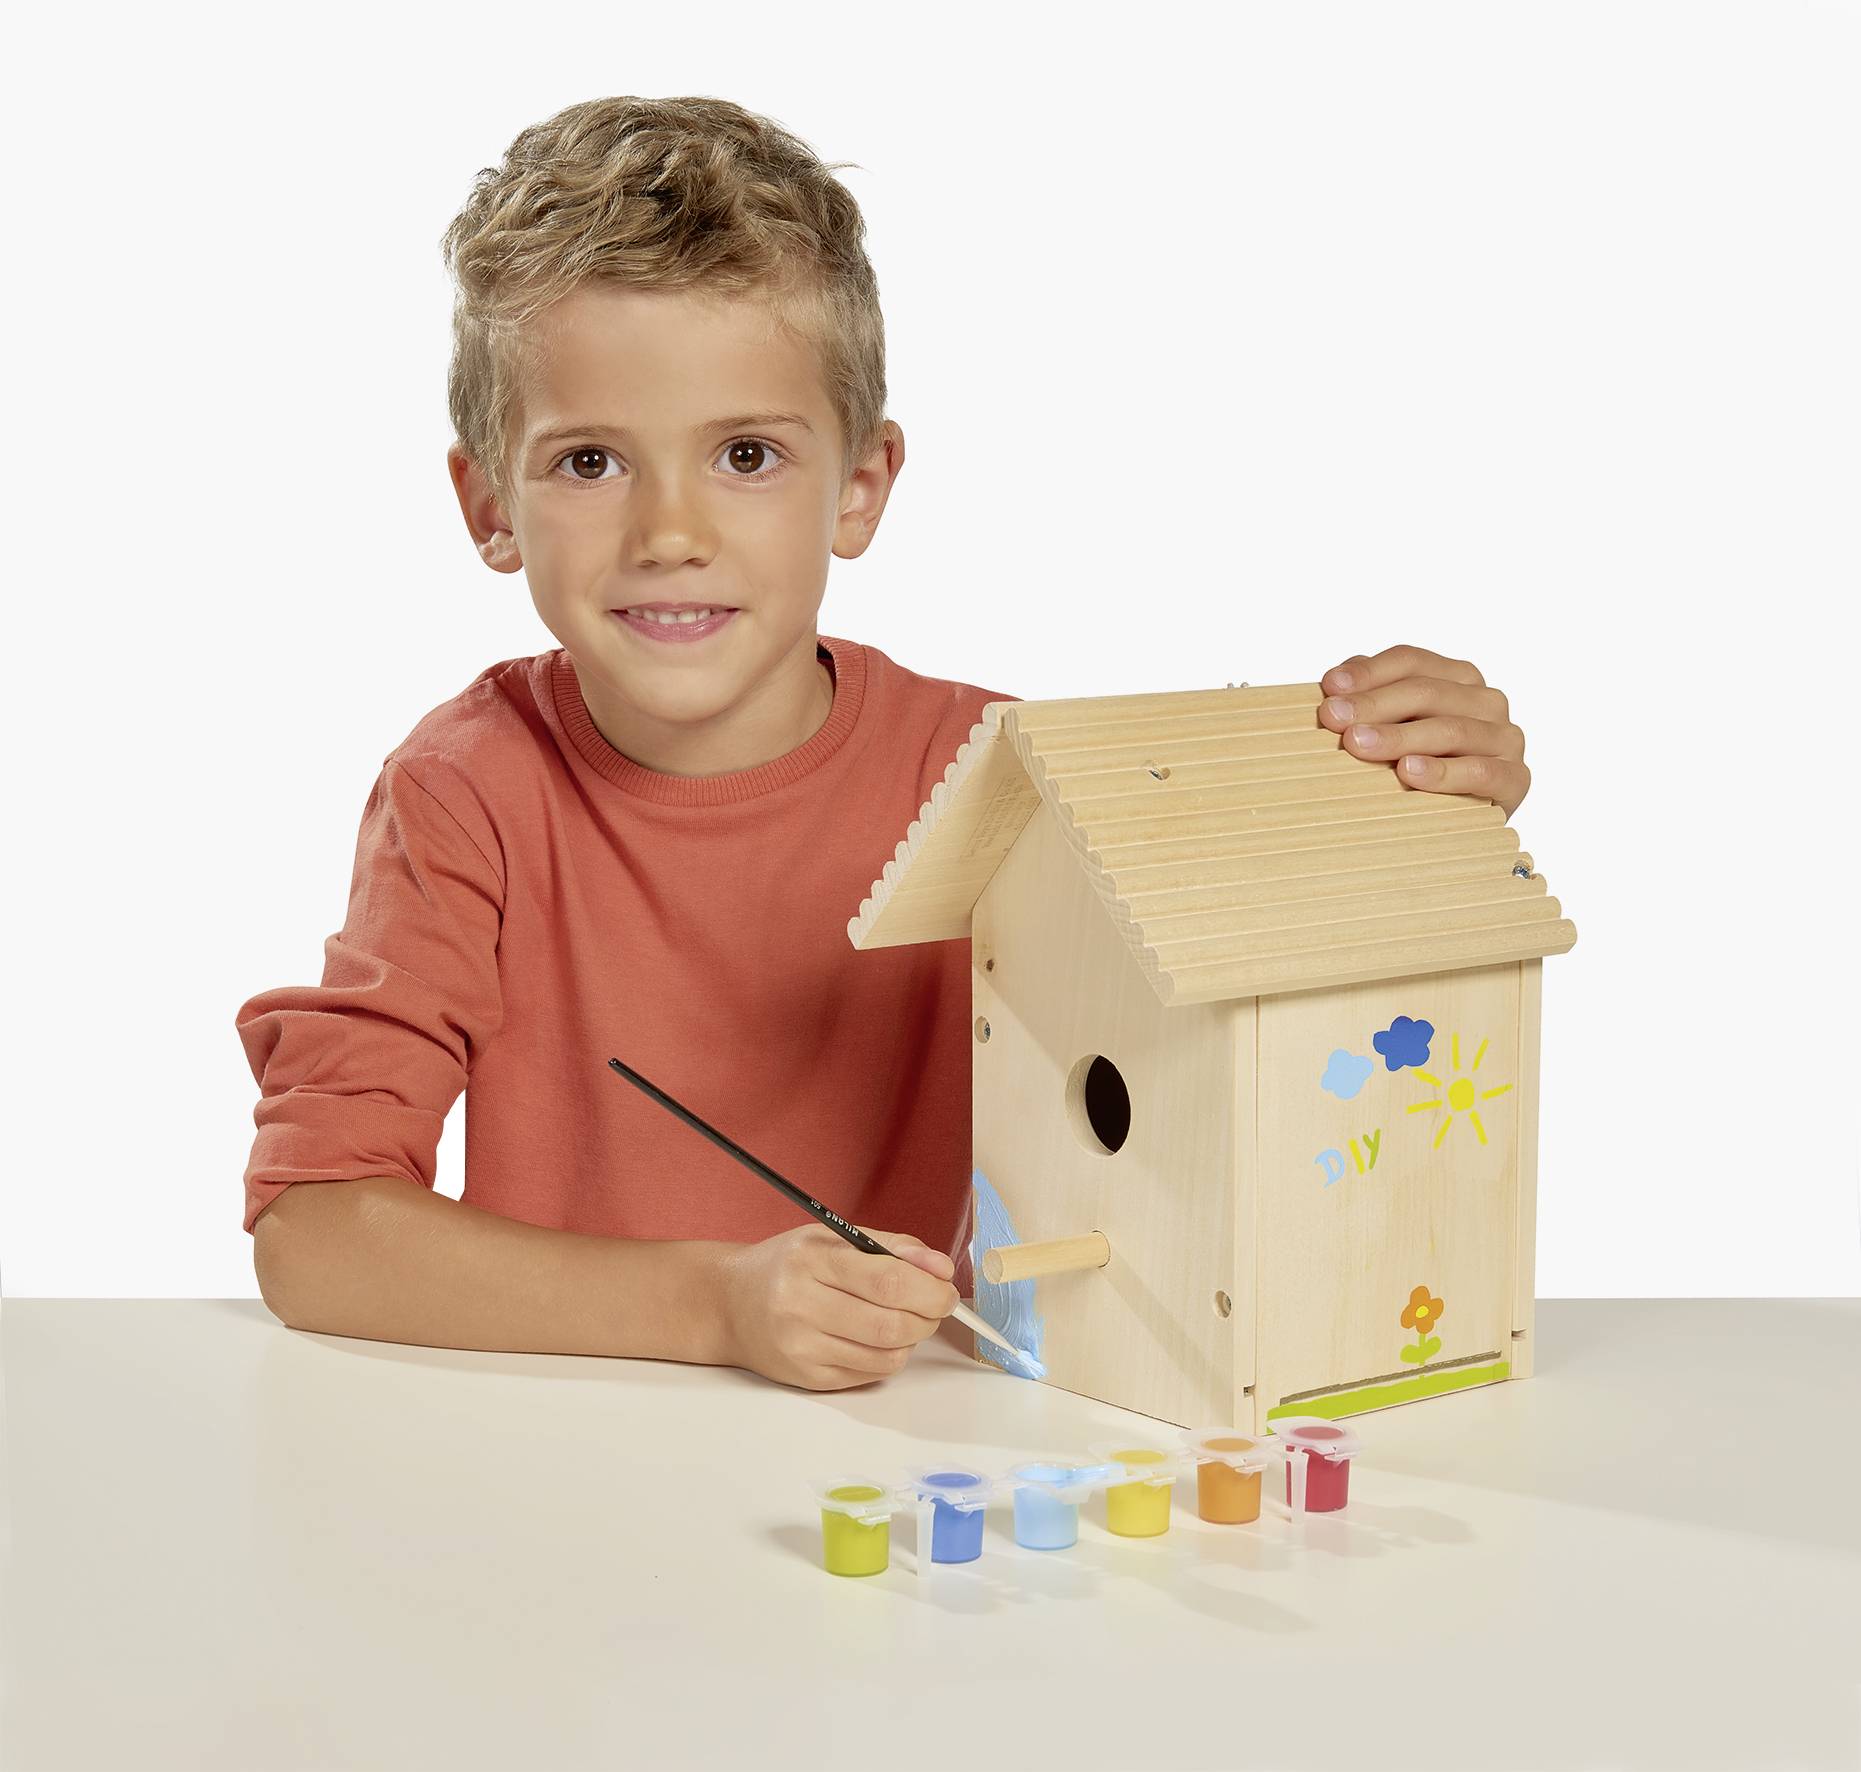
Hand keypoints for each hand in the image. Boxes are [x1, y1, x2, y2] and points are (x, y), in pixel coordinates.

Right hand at [717, 1222, 957, 1391]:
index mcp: (811, 1260)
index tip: (946, 1287)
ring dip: (912, 1338)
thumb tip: (941, 1268)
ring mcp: (802, 1348)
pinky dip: (888, 1356)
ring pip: (887, 1355)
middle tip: (934, 1305)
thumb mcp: (832, 1237)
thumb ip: (891, 1246)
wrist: (728, 1303)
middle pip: (892, 1323)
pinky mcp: (807, 1379)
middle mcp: (801, 1305)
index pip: (888, 1280)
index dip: (930, 1288)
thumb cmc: (788, 1265)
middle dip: (929, 1316)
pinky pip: (870, 1374)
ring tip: (904, 1319)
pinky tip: (876, 1337)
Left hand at [1318, 644, 1530, 819]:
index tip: (1330, 688)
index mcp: (1458, 679)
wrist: (1465, 822)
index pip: (1411, 662)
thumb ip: (1371, 698)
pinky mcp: (1515, 778)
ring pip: (1450, 729)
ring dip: (1399, 736)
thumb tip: (1335, 683)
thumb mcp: (1394, 726)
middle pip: (1426, 693)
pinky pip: (1478, 771)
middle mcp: (1486, 702)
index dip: (1368, 672)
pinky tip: (1409, 772)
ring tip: (1359, 744)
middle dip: (1374, 704)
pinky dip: (1442, 772)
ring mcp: (1505, 738)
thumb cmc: (1420, 766)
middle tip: (1334, 718)